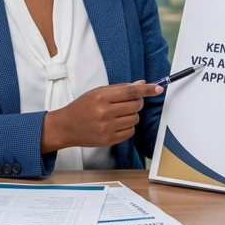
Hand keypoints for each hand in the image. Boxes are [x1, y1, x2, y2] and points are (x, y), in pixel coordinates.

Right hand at [40, 81, 162, 152]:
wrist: (66, 127)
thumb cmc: (81, 107)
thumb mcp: (97, 92)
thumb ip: (119, 88)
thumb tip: (141, 84)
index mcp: (101, 97)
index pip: (130, 91)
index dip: (146, 89)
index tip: (158, 88)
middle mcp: (105, 112)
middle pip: (136, 106)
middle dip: (137, 103)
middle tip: (128, 102)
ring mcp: (107, 128)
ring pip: (135, 119)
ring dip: (131, 115)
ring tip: (118, 114)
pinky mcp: (109, 140)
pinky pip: (130, 132)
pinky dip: (128, 127)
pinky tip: (117, 124)